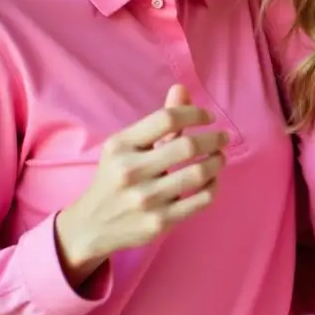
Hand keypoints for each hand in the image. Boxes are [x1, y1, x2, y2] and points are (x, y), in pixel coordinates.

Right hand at [54, 85, 228, 284]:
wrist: (91, 226)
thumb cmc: (115, 178)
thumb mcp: (127, 147)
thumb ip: (158, 121)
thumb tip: (182, 88)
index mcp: (120, 146)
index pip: (166, 119)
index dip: (194, 113)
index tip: (208, 117)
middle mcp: (130, 172)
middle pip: (187, 146)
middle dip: (214, 138)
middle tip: (223, 138)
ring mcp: (145, 199)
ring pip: (199, 174)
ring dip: (218, 161)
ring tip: (220, 157)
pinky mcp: (159, 223)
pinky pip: (202, 200)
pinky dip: (214, 186)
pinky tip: (212, 180)